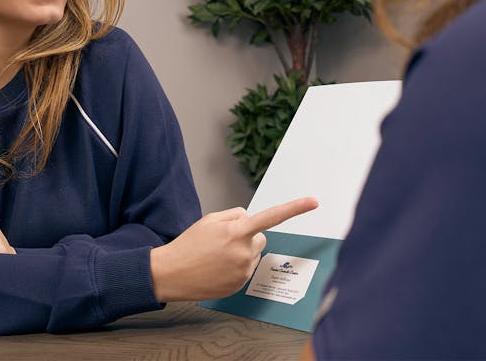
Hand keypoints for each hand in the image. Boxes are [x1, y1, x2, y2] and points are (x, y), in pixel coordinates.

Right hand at [150, 197, 317, 302]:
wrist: (171, 273)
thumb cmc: (189, 244)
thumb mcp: (210, 219)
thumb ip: (234, 216)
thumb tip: (250, 219)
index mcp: (237, 231)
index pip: (272, 216)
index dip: (295, 208)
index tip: (314, 202)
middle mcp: (244, 252)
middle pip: (260, 237)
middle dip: (247, 236)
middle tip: (223, 241)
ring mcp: (243, 271)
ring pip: (254, 254)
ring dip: (242, 252)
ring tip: (217, 256)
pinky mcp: (240, 284)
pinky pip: (247, 269)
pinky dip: (236, 267)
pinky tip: (218, 268)